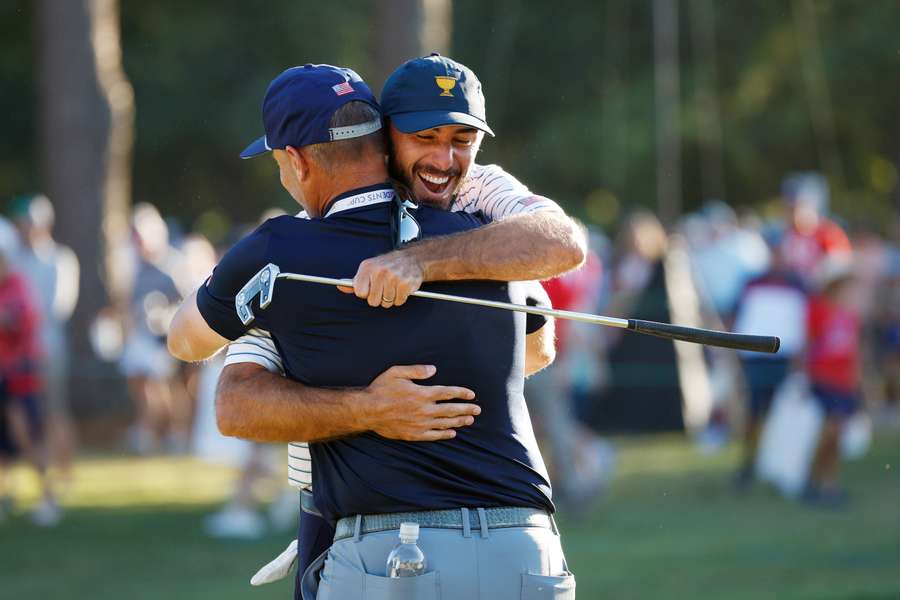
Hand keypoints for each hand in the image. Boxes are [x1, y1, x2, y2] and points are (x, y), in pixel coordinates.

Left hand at [340, 250, 423, 307]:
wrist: (412, 259)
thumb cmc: (387, 266)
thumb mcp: (369, 269)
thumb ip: (355, 281)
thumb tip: (340, 287)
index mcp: (367, 267)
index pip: (359, 292)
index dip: (366, 293)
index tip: (371, 288)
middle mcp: (379, 271)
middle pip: (372, 301)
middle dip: (379, 298)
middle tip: (385, 287)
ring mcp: (393, 278)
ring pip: (386, 303)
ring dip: (390, 298)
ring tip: (394, 286)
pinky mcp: (405, 284)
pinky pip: (398, 302)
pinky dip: (400, 298)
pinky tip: (401, 288)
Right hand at [362, 365, 478, 440]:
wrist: (367, 411)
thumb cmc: (381, 389)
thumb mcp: (396, 372)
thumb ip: (416, 370)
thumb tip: (433, 369)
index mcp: (422, 393)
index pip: (448, 393)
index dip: (462, 393)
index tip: (471, 394)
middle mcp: (424, 409)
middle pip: (451, 409)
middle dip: (466, 409)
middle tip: (477, 410)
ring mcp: (420, 423)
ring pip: (445, 423)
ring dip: (459, 421)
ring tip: (469, 420)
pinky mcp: (414, 434)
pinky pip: (434, 435)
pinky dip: (445, 434)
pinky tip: (452, 433)